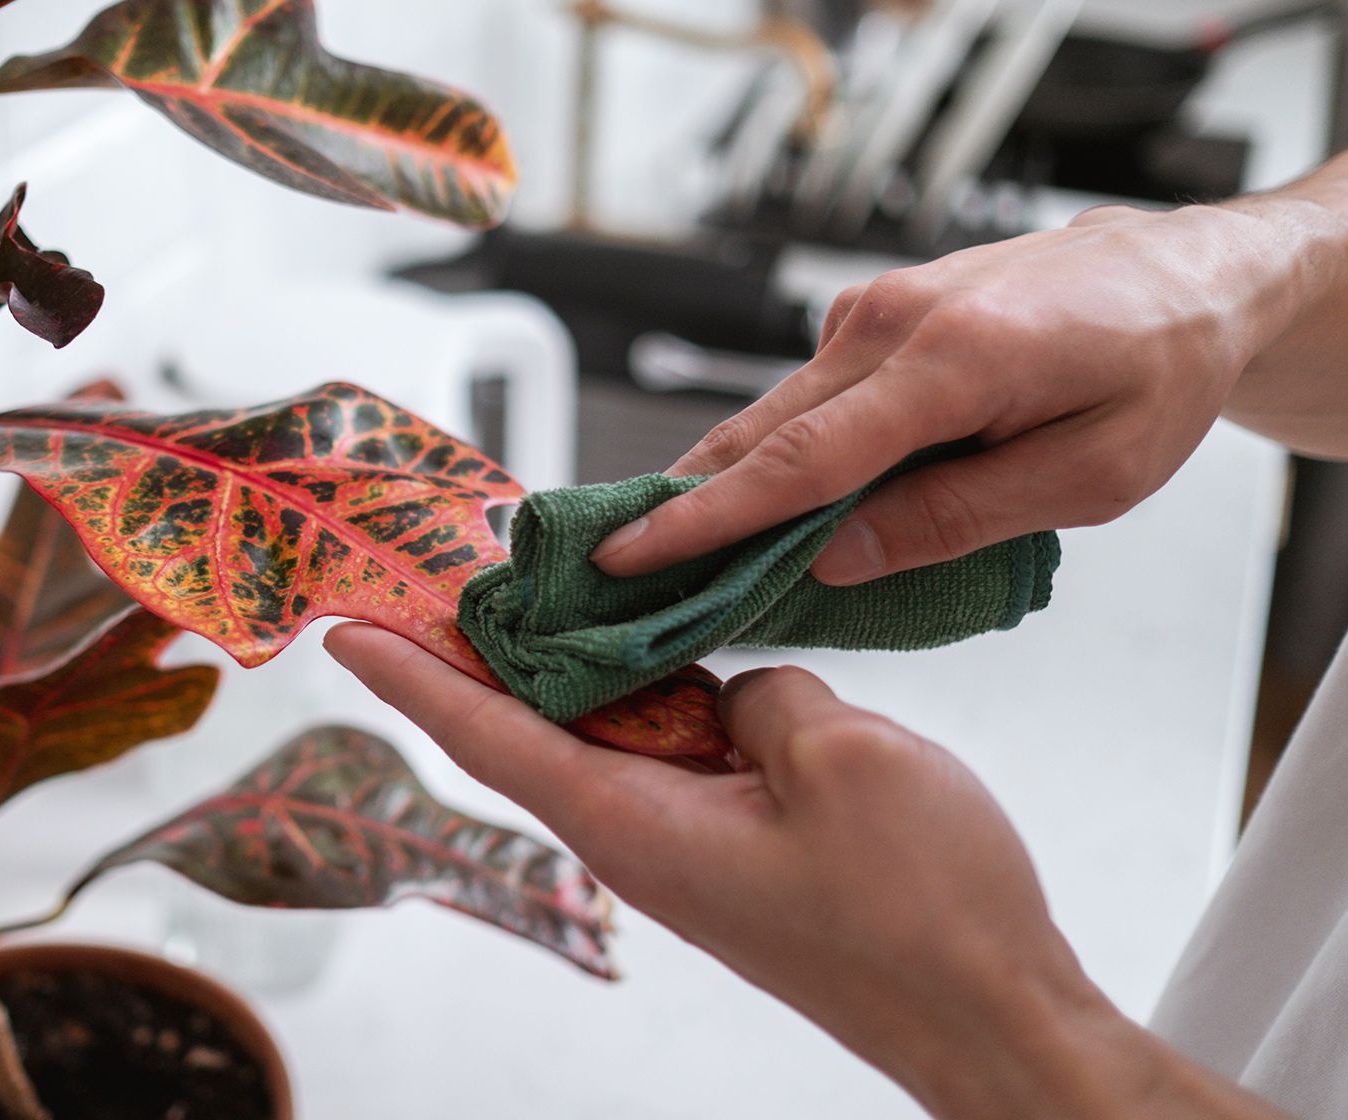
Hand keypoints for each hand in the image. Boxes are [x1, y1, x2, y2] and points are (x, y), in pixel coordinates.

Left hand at [325, 623, 1286, 1119]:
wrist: (995, 1018)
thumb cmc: (924, 915)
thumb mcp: (843, 758)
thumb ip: (764, 693)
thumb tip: (733, 693)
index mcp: (633, 823)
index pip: (488, 735)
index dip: (412, 677)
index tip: (345, 633)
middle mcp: (641, 841)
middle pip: (536, 728)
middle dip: (490, 648)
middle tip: (453, 565)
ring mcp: (689, 850)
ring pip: (614, 737)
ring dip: (589, 668)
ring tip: (565, 582)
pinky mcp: (738, 853)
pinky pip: (676, 760)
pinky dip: (664, 699)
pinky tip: (685, 647)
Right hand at [591, 202, 1327, 583]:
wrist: (1185, 271)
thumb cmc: (1158, 371)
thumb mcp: (1093, 476)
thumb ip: (957, 518)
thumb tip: (837, 557)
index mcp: (951, 361)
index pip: (800, 460)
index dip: (707, 520)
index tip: (629, 557)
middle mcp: (892, 320)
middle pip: (760, 433)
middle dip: (680, 506)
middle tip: (610, 571)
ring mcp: (876, 307)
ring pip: (774, 412)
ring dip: (718, 481)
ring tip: (660, 549)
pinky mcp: (875, 311)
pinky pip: (806, 396)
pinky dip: (773, 450)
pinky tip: (761, 503)